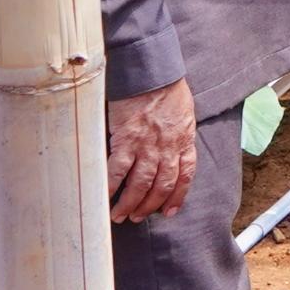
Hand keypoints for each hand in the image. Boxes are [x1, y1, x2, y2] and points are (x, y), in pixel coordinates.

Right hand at [106, 79, 197, 222]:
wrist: (151, 72)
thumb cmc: (166, 88)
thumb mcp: (183, 111)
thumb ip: (178, 132)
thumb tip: (169, 146)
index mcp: (183, 140)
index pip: (185, 175)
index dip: (177, 196)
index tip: (169, 211)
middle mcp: (168, 148)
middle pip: (161, 186)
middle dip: (149, 206)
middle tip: (137, 217)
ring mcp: (147, 146)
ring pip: (141, 185)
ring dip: (130, 203)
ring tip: (119, 215)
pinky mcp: (126, 141)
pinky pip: (117, 172)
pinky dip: (110, 188)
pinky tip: (103, 198)